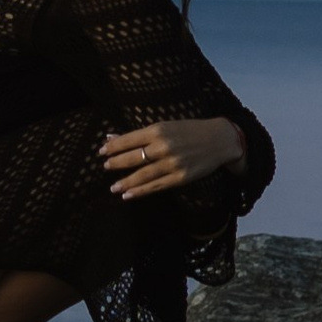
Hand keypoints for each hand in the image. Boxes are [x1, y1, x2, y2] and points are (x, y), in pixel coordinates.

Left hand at [102, 114, 246, 202]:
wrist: (220, 140)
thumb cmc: (190, 130)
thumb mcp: (166, 126)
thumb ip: (141, 134)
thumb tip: (112, 137)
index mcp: (158, 130)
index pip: (129, 139)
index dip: (114, 146)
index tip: (101, 151)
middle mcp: (163, 146)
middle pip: (133, 158)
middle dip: (116, 163)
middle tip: (105, 168)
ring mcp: (172, 163)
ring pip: (143, 175)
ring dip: (126, 182)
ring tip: (113, 188)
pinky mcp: (180, 177)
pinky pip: (156, 186)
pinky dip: (141, 191)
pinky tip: (129, 195)